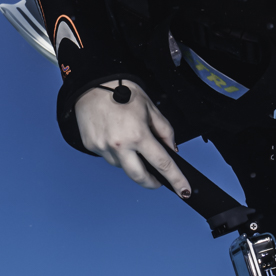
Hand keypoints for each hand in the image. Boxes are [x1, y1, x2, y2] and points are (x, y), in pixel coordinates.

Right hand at [74, 81, 191, 196]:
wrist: (91, 84)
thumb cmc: (122, 91)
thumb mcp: (151, 108)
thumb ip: (165, 131)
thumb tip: (171, 149)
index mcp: (138, 134)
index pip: (162, 164)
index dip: (176, 179)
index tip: (184, 191)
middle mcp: (120, 145)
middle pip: (140, 177)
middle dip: (152, 182)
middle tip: (158, 180)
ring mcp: (103, 148)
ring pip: (123, 166)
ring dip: (131, 161)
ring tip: (129, 140)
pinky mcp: (91, 147)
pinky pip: (109, 157)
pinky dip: (116, 152)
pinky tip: (114, 135)